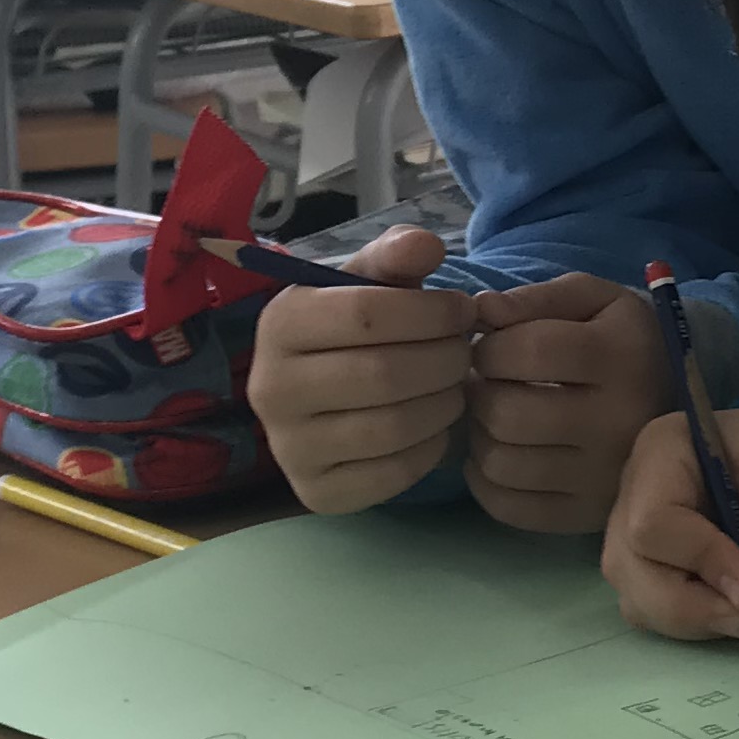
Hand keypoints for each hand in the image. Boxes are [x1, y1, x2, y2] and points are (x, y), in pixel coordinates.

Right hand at [249, 229, 475, 512]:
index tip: (464, 308)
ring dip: (445, 401)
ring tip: (457, 383)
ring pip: (393, 426)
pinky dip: (432, 446)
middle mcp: (272, 389)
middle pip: (383, 374)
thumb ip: (396, 255)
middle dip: (445, 358)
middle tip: (467, 350)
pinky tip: (435, 422)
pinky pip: (395, 472)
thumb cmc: (353, 327)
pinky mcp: (318, 493)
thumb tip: (427, 246)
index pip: (366, 314)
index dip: (431, 310)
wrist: (321, 394)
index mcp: (280, 324)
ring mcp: (290, 448)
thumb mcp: (368, 281)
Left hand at [462, 273, 665, 534]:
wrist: (680, 398)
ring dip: (480, 435)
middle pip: (507, 413)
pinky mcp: (588, 513)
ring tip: (495, 415)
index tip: (489, 346)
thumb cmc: (622, 339)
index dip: (489, 347)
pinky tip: (499, 451)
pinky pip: (509, 507)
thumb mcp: (593, 300)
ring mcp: (603, 476)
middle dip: (480, 391)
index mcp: (619, 357)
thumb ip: (536, 299)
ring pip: (500, 463)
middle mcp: (616, 422)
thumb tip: (481, 310)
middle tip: (489, 383)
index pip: (529, 352)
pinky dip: (486, 480)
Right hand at [601, 399, 738, 645]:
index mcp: (664, 454)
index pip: (651, 525)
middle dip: (698, 606)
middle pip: (634, 573)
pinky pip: (670, 622)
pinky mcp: (674, 578)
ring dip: (708, 620)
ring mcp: (652, 543)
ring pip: (644, 606)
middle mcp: (641, 497)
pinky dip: (713, 628)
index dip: (702, 563)